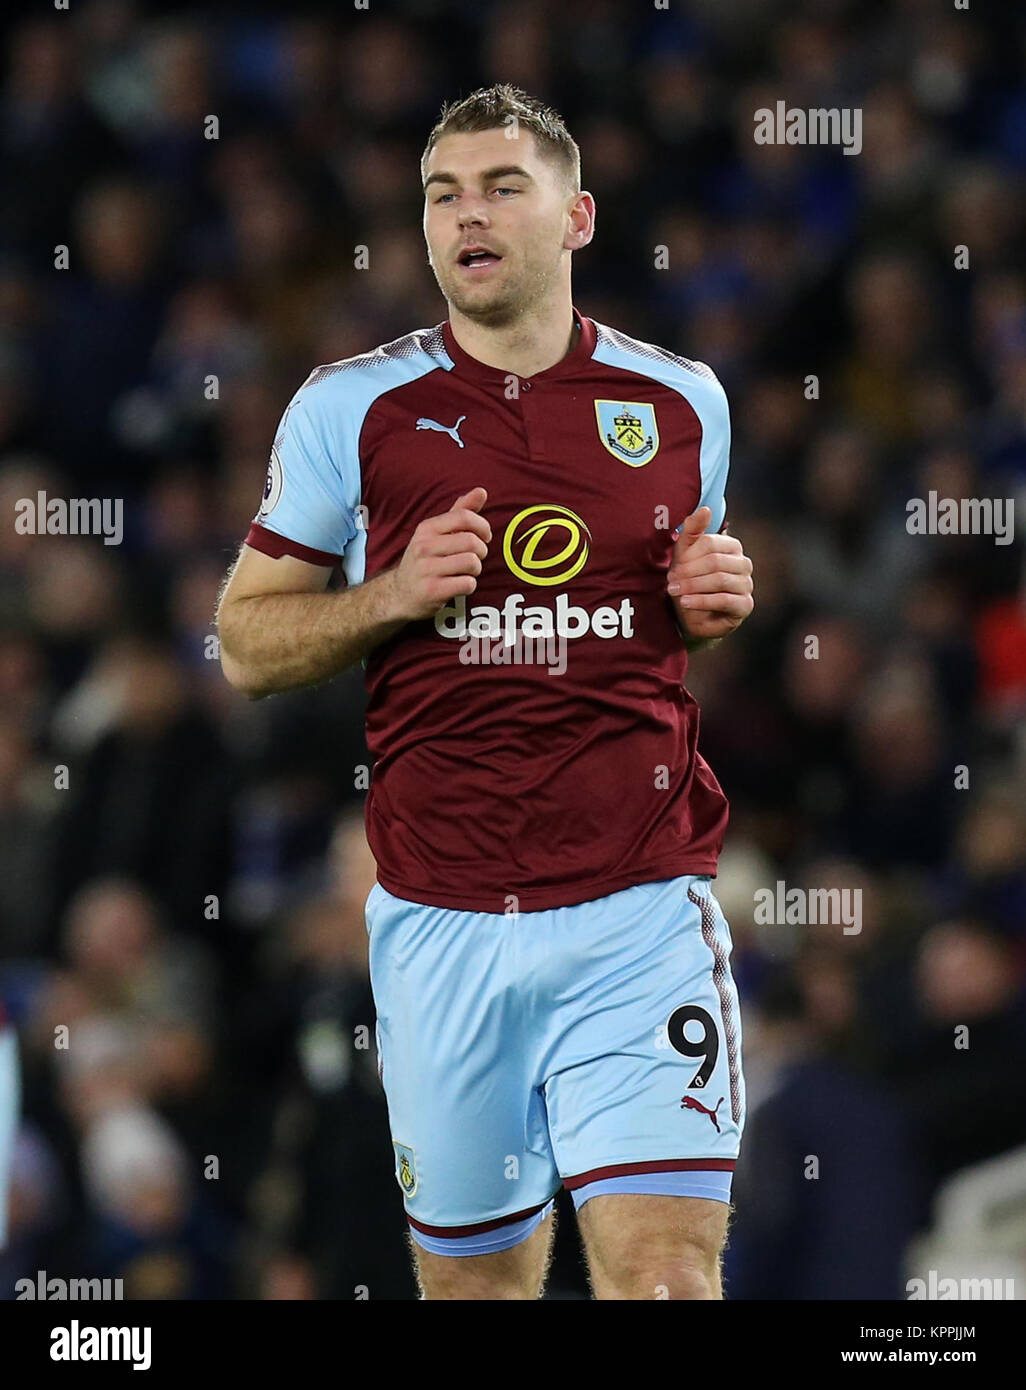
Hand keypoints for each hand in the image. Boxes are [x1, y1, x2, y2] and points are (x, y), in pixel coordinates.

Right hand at [388, 487, 490, 620]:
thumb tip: (481, 491)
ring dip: (476, 569)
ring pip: (472, 562)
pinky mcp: (432, 591)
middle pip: (472, 541)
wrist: (399, 593)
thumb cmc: (425, 560)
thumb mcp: (436, 533)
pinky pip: (467, 584)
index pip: (464, 517)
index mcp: (427, 529)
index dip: (482, 526)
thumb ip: (460, 512)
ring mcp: (426, 569)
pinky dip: (470, 585)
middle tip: (475, 558)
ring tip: (466, 571)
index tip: (485, 536)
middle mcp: (424, 546)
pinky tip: (459, 585)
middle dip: (481, 551)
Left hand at [666, 506, 753, 642]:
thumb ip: (693, 530)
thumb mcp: (685, 553)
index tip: (673, 568)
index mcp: (732, 547)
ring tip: (676, 592)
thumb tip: (706, 509)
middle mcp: (744, 564)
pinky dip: (702, 601)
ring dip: (693, 586)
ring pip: (720, 580)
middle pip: (715, 562)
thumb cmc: (689, 579)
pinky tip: (686, 603)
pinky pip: (724, 600)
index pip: (711, 543)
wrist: (691, 613)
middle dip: (689, 572)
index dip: (689, 556)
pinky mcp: (745, 605)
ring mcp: (747, 584)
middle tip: (671, 582)